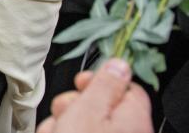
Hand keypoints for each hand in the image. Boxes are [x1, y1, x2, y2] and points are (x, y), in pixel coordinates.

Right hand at [36, 59, 151, 132]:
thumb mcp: (88, 110)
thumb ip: (104, 84)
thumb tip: (120, 63)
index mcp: (134, 118)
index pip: (127, 85)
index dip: (101, 79)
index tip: (81, 82)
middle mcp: (128, 132)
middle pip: (101, 104)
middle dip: (74, 104)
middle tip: (64, 112)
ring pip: (84, 121)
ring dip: (63, 121)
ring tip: (55, 131)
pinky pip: (79, 132)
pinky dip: (62, 132)